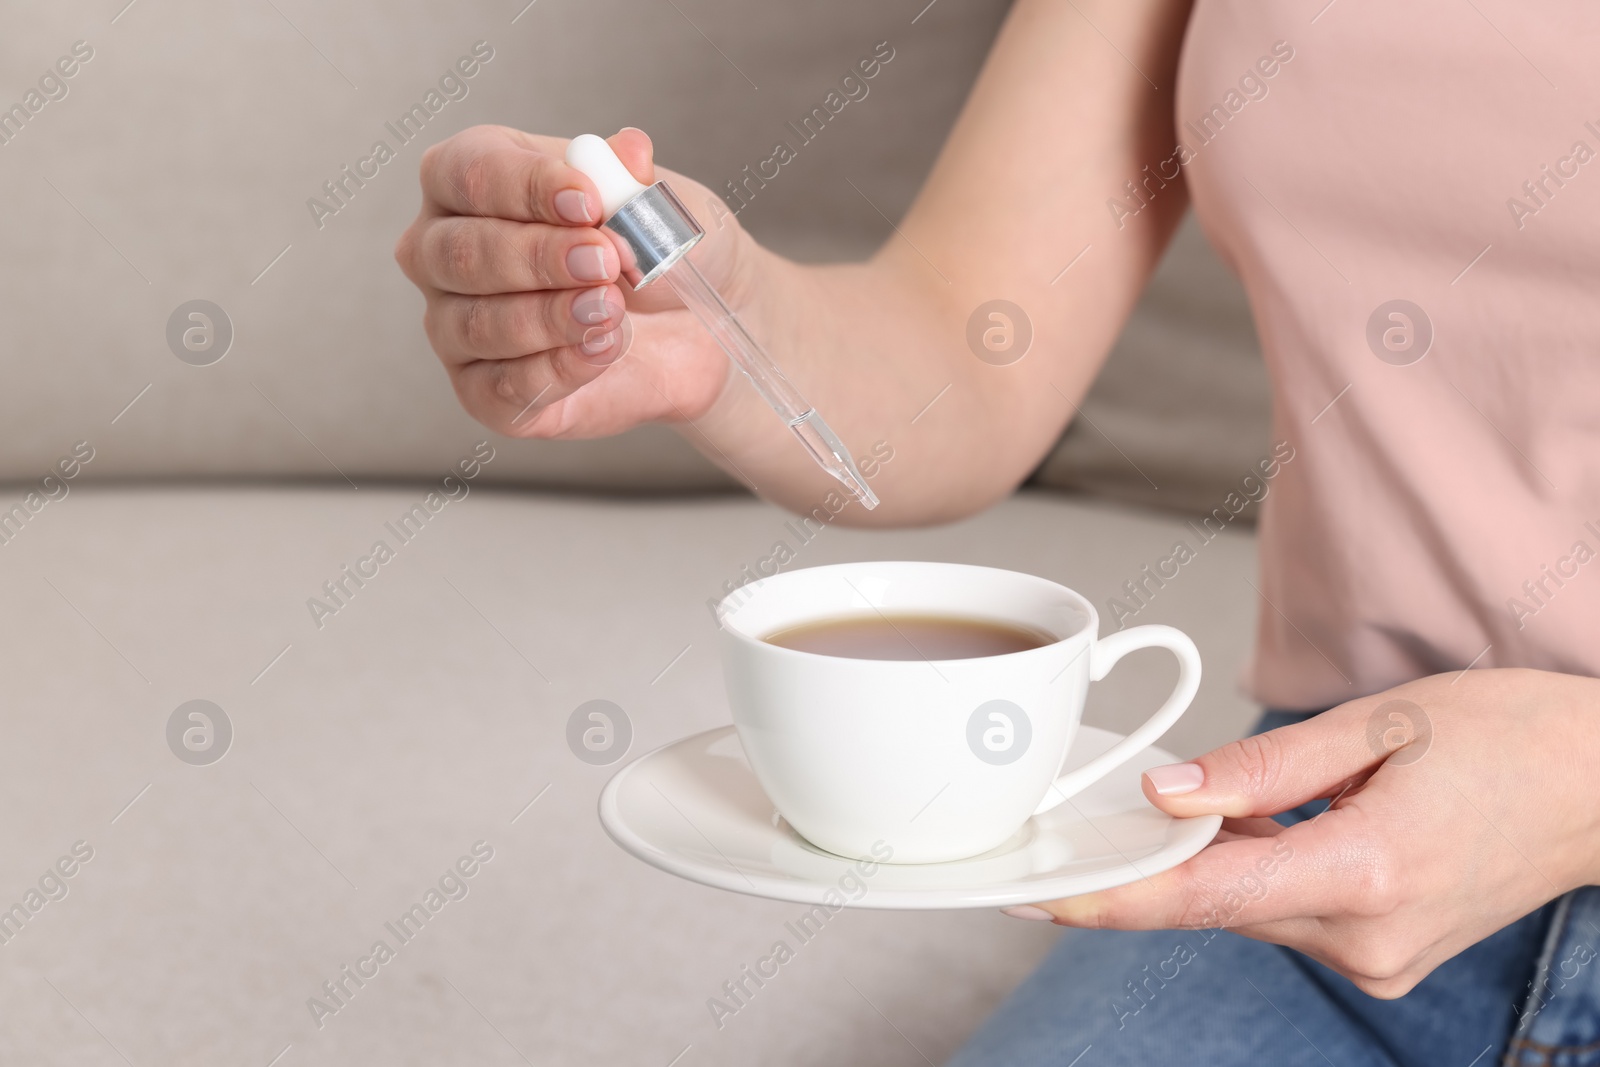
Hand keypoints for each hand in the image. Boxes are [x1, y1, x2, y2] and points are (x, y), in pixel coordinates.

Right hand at [394, 125, 749, 437]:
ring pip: (477, 324)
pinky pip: (501, 387)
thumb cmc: (655, 249)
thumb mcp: (659, 203)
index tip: (588, 200)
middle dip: (539, 256)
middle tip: (607, 261)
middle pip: (461, 251)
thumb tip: (628, 151)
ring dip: (551, 316)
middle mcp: (443, 251)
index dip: (525, 186)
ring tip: (613, 309)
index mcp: (471, 180)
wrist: (693, 326)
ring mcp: (454, 325)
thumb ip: (634, 181)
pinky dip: (559, 368)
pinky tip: (604, 348)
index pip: (468, 172)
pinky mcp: (483, 393)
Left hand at [1023, 668, 1599, 997]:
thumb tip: (1166, 794)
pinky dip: (1250, 873)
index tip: (1037, 895)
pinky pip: (1285, 912)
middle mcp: (1367, 935)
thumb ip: (1261, 768)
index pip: (1203, 898)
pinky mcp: (1383, 952)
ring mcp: (1380, 955)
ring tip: (1160, 813)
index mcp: (1366, 872)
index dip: (1111, 897)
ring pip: (1248, 910)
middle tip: (1076, 824)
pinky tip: (1232, 830)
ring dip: (1203, 865)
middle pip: (1216, 904)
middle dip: (1146, 866)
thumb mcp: (1379, 726)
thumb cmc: (1509, 737)